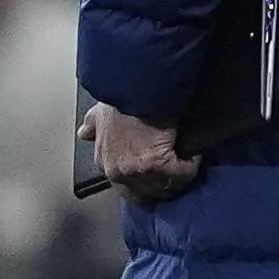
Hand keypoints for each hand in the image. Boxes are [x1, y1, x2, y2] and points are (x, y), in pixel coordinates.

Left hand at [85, 99, 199, 202]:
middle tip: (180, 164)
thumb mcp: (101, 111)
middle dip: (167, 181)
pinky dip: (192, 161)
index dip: (149, 179)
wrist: (137, 86)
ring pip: (169, 185)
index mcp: (104, 163)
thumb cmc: (123, 95)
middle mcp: (116, 172)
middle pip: (150, 192)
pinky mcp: (155, 166)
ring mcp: (135, 171)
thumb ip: (94, 125)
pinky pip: (183, 173)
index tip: (162, 168)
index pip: (129, 188)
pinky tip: (193, 149)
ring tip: (188, 154)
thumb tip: (85, 133)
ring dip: (182, 172)